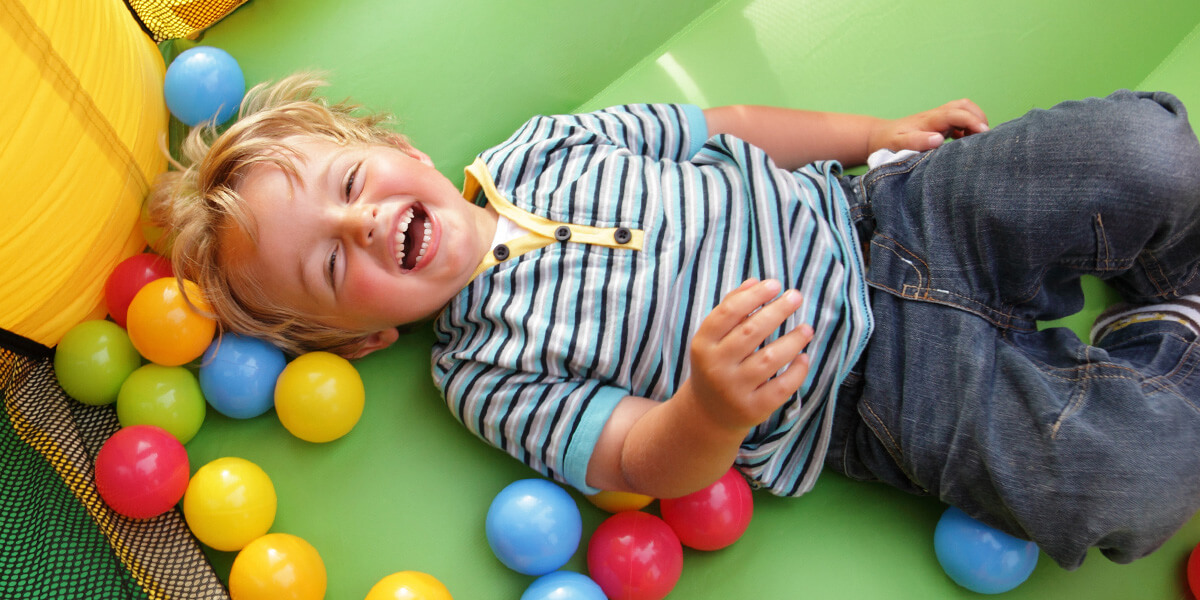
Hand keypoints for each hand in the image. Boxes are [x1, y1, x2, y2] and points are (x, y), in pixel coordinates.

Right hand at [685, 279, 812, 431]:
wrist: (708, 413)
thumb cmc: (717, 364)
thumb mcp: (714, 338)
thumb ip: (732, 308)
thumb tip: (756, 281)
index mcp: (703, 344)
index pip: (728, 312)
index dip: (753, 296)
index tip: (775, 284)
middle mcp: (716, 367)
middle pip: (751, 331)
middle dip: (777, 311)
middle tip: (796, 297)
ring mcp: (734, 389)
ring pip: (769, 359)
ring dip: (793, 340)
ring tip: (807, 328)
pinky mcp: (752, 408)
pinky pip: (781, 387)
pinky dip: (796, 371)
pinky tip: (803, 357)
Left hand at [868, 99, 989, 153]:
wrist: (878, 137)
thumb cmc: (887, 143)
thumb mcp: (898, 144)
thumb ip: (916, 141)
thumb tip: (938, 139)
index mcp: (929, 119)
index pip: (956, 113)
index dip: (972, 121)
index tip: (984, 132)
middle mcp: (936, 116)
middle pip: (964, 106)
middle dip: (978, 117)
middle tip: (985, 137)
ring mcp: (938, 119)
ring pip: (964, 111)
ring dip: (975, 122)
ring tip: (978, 141)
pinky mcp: (939, 125)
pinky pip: (959, 122)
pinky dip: (969, 129)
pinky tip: (967, 144)